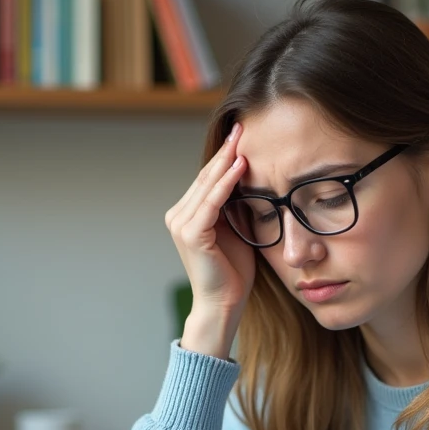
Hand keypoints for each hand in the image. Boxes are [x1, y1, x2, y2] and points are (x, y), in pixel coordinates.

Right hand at [165, 123, 256, 357]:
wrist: (224, 303)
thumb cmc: (233, 272)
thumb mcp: (236, 230)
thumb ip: (235, 206)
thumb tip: (250, 178)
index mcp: (187, 215)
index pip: (207, 179)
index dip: (224, 156)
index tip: (242, 135)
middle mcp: (178, 216)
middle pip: (205, 176)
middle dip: (225, 151)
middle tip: (242, 126)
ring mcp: (181, 224)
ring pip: (207, 185)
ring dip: (226, 160)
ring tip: (242, 138)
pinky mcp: (191, 233)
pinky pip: (211, 201)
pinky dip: (226, 182)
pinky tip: (240, 166)